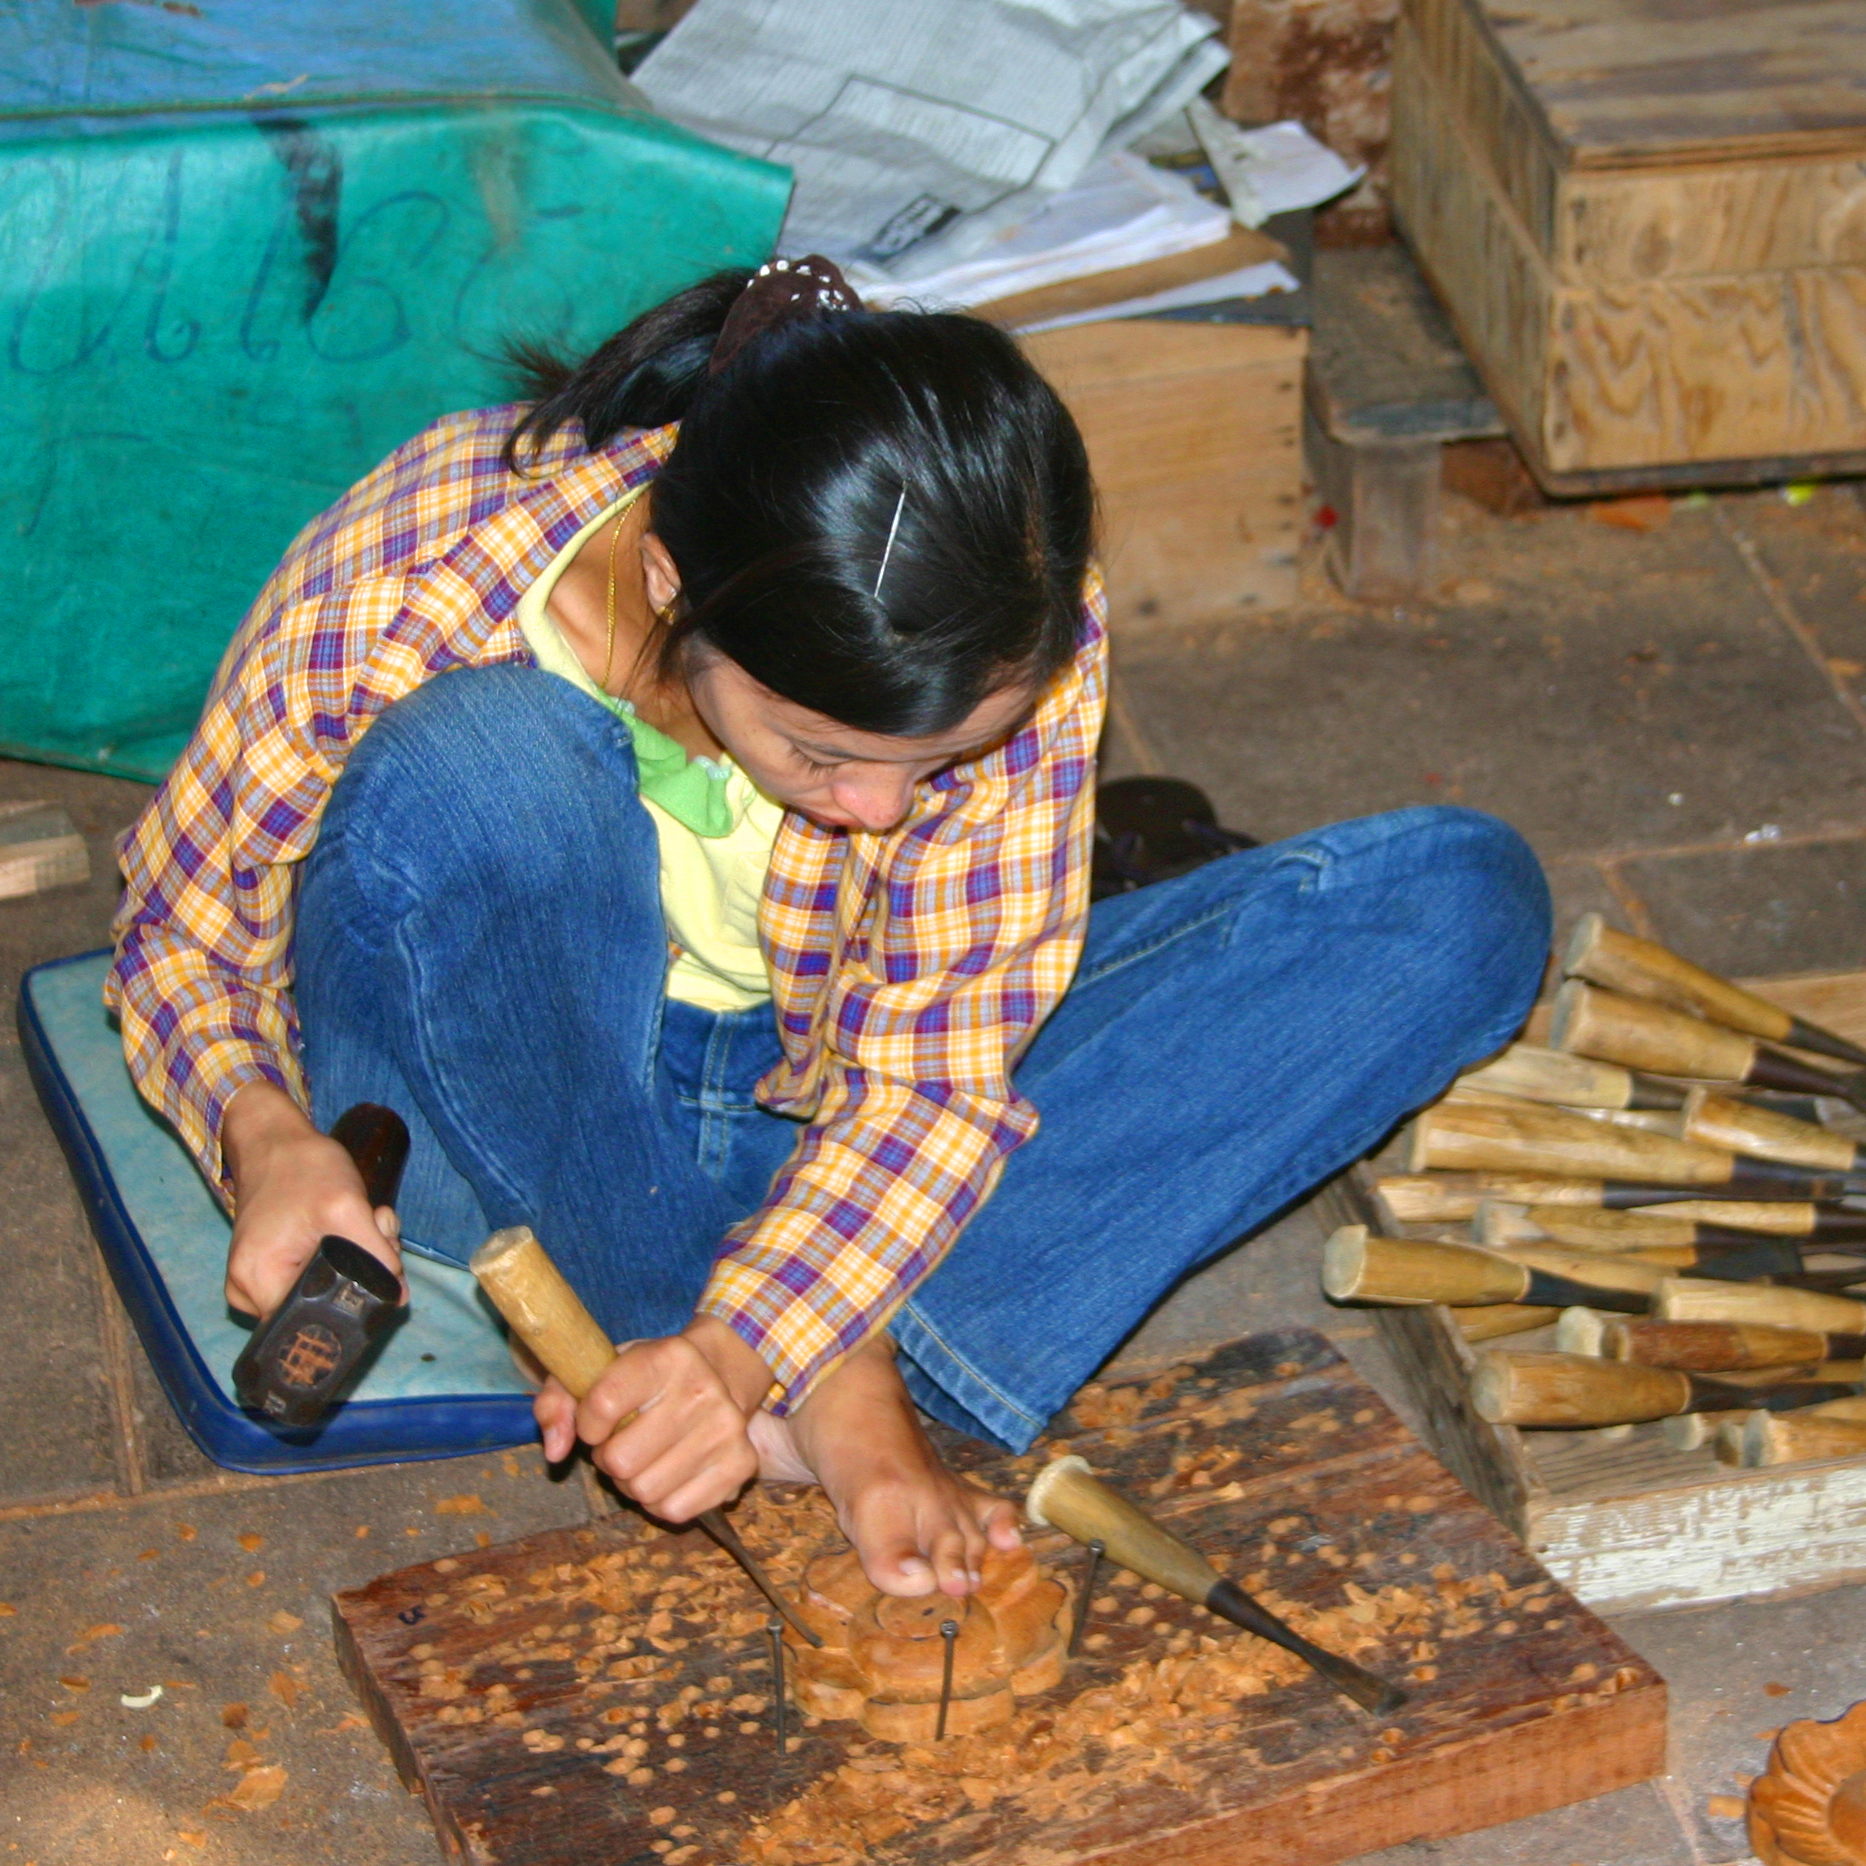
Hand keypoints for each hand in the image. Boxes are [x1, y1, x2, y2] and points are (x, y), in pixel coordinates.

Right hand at [222, 1081, 403, 1319]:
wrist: (275, 1140)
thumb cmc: (303, 1168)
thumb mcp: (347, 1209)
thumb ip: (376, 1257)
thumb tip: (397, 1299)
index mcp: (258, 1285)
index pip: (316, 1322)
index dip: (356, 1300)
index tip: (377, 1263)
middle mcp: (249, 1292)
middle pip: (324, 1306)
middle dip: (364, 1271)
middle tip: (377, 1229)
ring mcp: (259, 1280)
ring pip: (328, 1287)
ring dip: (360, 1256)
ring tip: (367, 1217)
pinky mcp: (273, 1267)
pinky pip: (318, 1273)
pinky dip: (344, 1251)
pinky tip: (354, 1221)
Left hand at [532, 1315, 772, 1523]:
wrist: (721, 1372)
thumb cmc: (648, 1375)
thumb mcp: (600, 1368)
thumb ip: (559, 1399)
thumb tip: (554, 1450)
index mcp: (667, 1358)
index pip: (601, 1406)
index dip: (587, 1425)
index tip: (598, 1419)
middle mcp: (703, 1390)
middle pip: (620, 1460)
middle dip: (610, 1458)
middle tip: (624, 1441)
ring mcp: (727, 1429)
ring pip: (645, 1491)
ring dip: (634, 1482)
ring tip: (647, 1457)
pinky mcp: (742, 1465)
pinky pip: (675, 1510)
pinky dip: (662, 1501)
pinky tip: (669, 1473)